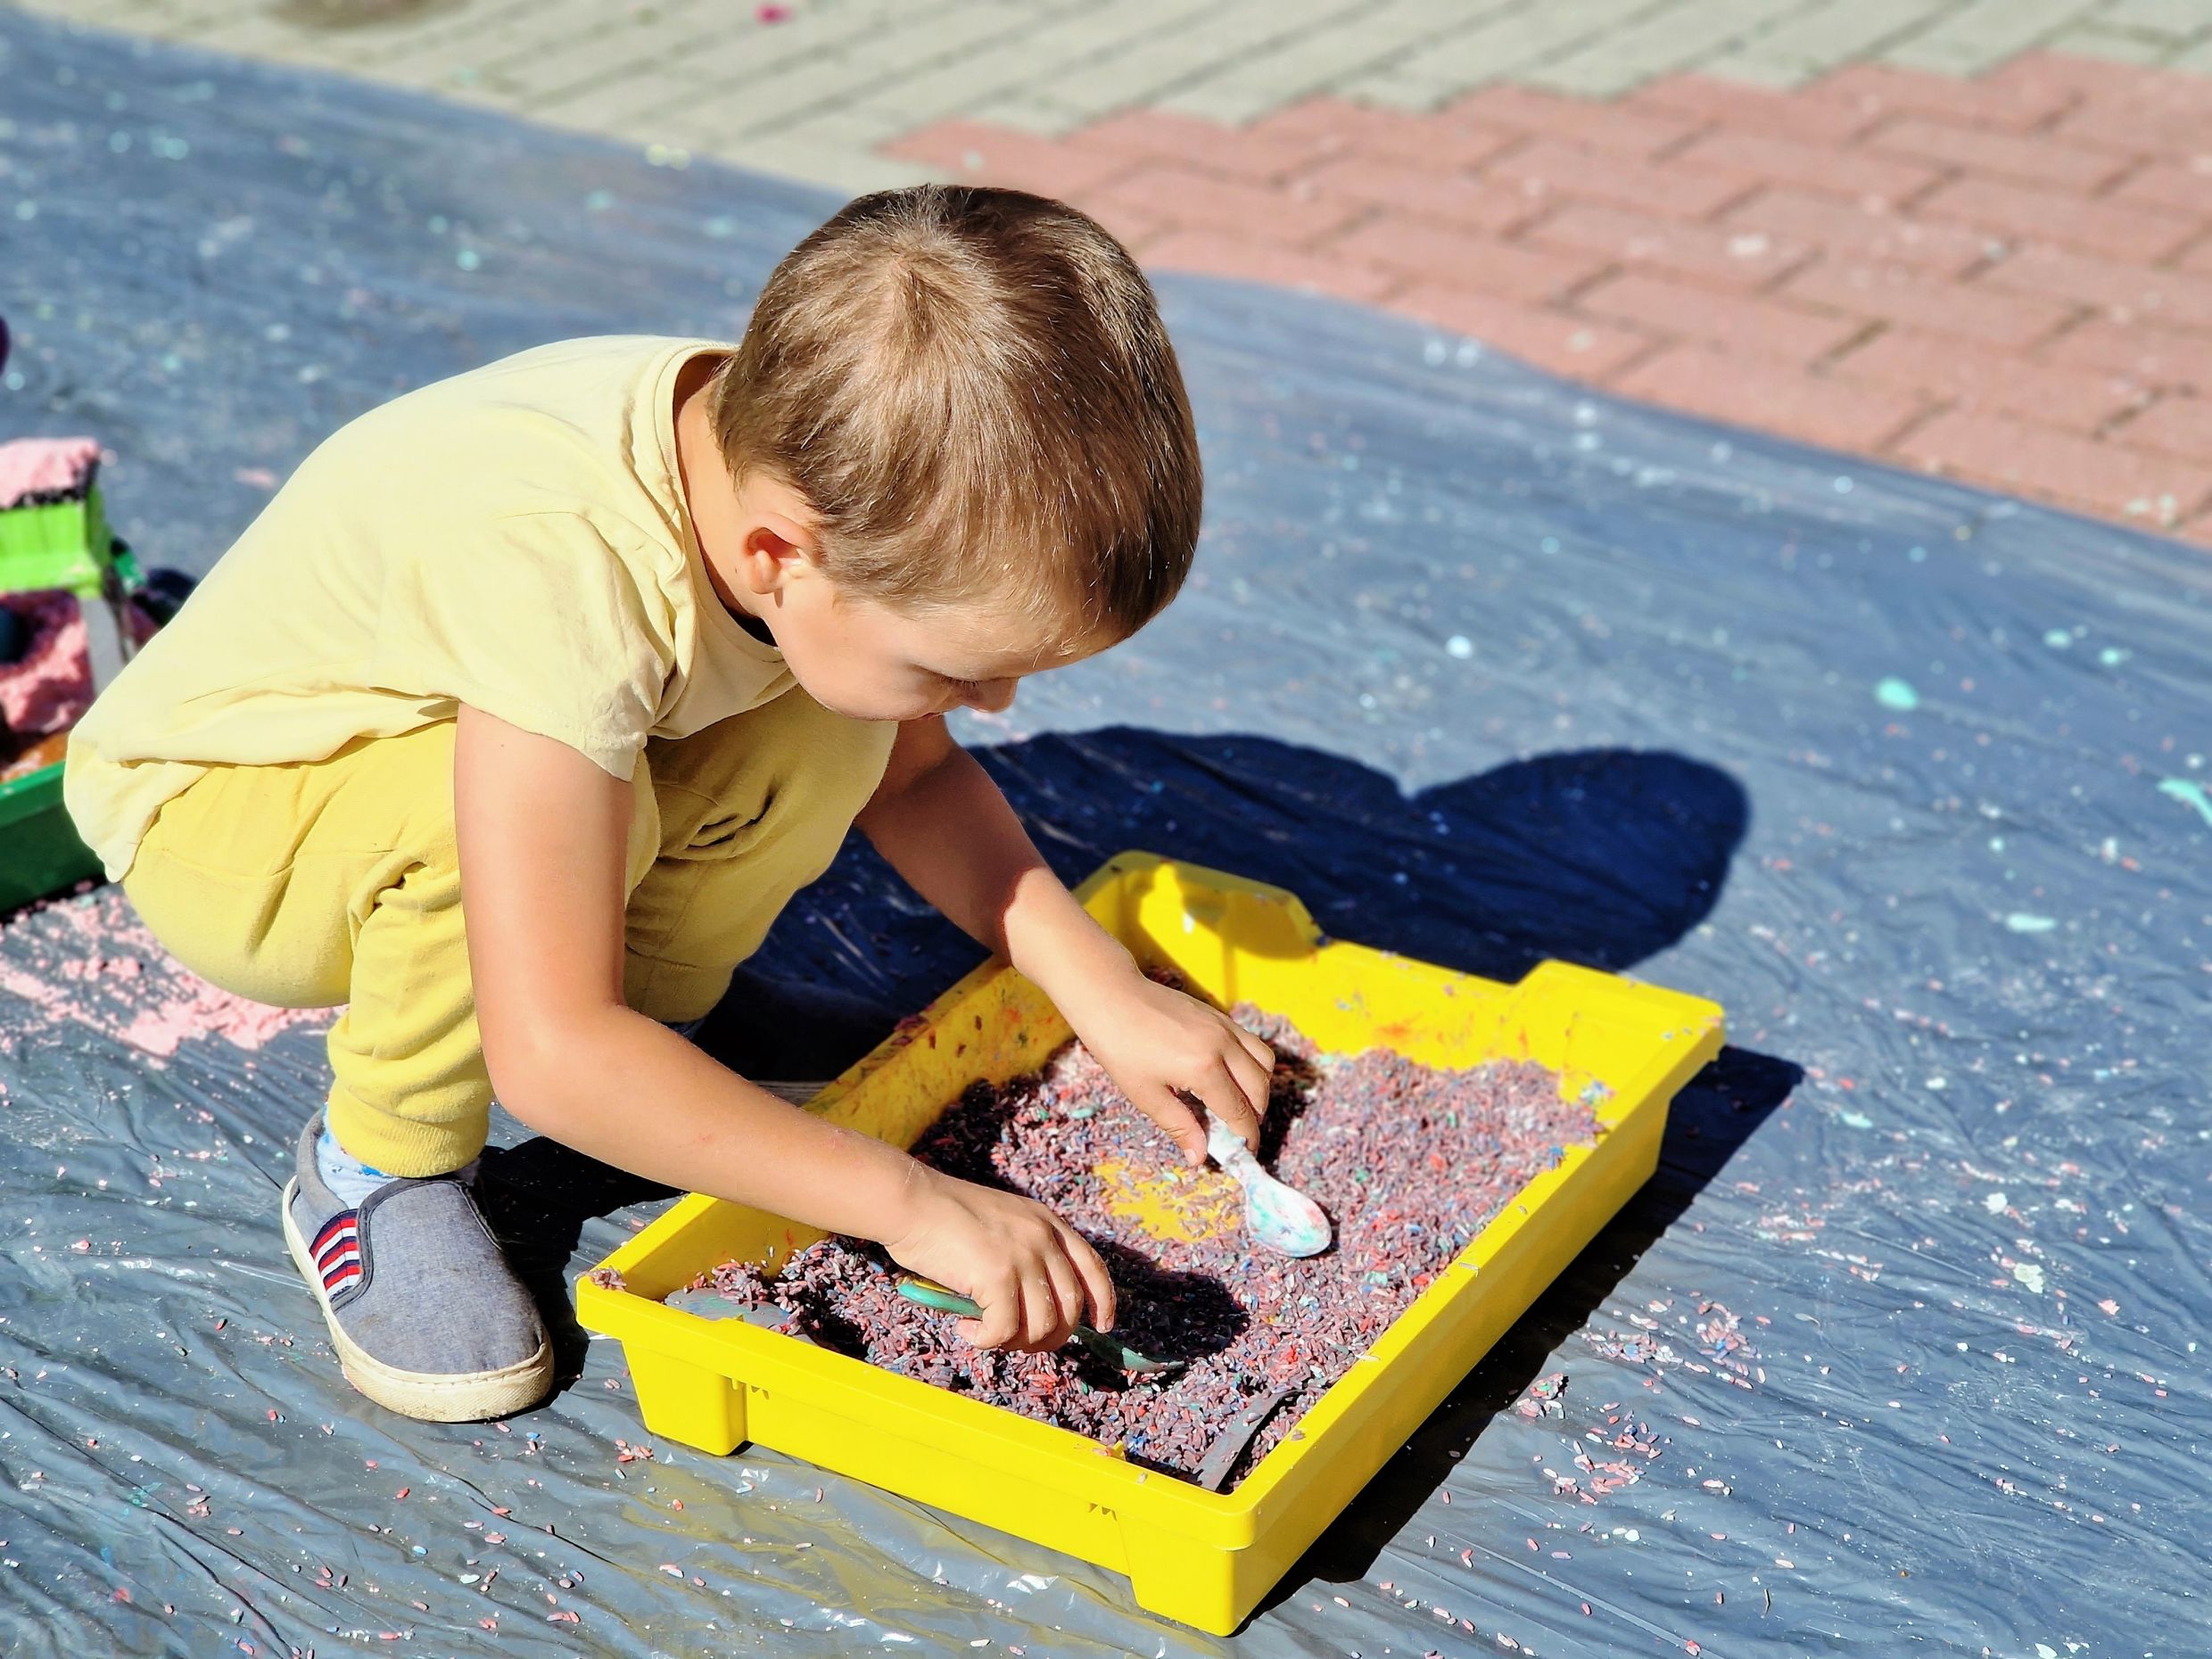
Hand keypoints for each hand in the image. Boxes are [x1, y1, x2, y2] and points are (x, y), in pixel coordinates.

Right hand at [882, 1167, 1117, 1351]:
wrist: (911, 1201)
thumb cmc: (943, 1217)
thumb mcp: (1002, 1224)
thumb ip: (1024, 1255)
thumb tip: (1036, 1311)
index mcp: (1047, 1223)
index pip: (1093, 1268)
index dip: (1102, 1302)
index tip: (1101, 1326)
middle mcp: (1043, 1238)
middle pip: (1070, 1307)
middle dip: (1050, 1336)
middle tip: (1018, 1341)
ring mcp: (1023, 1256)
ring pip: (1042, 1326)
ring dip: (1015, 1341)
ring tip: (986, 1333)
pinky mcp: (998, 1276)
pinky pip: (1004, 1331)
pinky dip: (986, 1340)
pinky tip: (966, 1329)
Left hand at [1064, 971, 1273, 1166]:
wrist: (1111, 997)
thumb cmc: (1121, 1047)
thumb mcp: (1146, 1095)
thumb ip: (1179, 1126)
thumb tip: (1199, 1157)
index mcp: (1204, 1068)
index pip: (1239, 1111)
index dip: (1245, 1137)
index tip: (1243, 1153)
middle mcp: (1223, 1044)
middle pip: (1259, 1088)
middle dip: (1255, 1115)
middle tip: (1239, 1132)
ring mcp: (1224, 1025)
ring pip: (1264, 1062)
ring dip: (1260, 1088)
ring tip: (1240, 1103)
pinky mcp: (1219, 1014)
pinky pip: (1251, 1042)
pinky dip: (1252, 1063)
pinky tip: (1230, 1075)